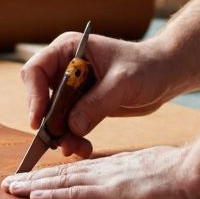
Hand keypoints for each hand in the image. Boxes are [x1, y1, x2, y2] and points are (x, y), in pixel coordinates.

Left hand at [1, 145, 199, 198]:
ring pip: (63, 180)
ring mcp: (110, 180)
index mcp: (120, 166)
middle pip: (64, 173)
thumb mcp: (160, 168)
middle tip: (9, 182)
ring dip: (34, 185)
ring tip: (12, 188)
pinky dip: (54, 193)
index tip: (34, 177)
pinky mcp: (114, 192)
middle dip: (34, 178)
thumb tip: (136, 179)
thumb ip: (142, 173)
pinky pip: (77, 193)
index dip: (54, 174)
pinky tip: (36, 196)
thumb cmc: (189, 171)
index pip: (80, 170)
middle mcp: (109, 170)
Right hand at [21, 33, 178, 157]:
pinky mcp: (83, 106)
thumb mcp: (122, 82)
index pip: (36, 70)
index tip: (39, 120)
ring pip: (54, 116)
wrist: (165, 74)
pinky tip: (84, 148)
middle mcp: (65, 68)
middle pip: (41, 97)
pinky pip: (69, 125)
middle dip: (49, 122)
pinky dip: (73, 138)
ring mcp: (73, 88)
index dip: (34, 96)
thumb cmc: (146, 66)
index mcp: (69, 49)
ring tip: (74, 149)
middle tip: (59, 142)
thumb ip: (97, 103)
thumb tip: (71, 127)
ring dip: (61, 135)